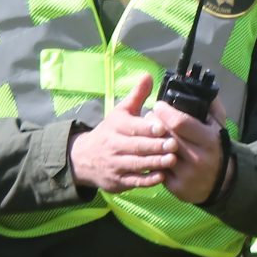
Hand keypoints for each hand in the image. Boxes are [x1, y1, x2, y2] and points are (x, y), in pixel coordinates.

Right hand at [68, 73, 175, 193]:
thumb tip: (149, 75)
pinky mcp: (118, 181)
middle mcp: (114, 145)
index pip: (133, 127)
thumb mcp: (120, 112)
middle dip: (156, 146)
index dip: (148, 128)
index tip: (163, 128)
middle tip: (174, 145)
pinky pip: (134, 181)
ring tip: (172, 160)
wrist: (82, 158)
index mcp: (116, 127)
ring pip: (136, 164)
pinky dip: (147, 180)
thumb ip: (137, 96)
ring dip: (154, 163)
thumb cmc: (110, 132)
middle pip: (137, 146)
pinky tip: (161, 177)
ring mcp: (116, 164)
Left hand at [149, 92, 224, 204]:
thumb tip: (195, 82)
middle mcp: (198, 157)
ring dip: (149, 141)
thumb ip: (209, 104)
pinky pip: (157, 169)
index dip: (164, 111)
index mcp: (209, 140)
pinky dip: (151, 158)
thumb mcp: (218, 125)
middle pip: (165, 136)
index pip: (179, 122)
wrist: (221, 182)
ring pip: (158, 153)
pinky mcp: (176, 187)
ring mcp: (187, 174)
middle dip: (153, 124)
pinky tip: (152, 152)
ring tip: (149, 134)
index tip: (158, 106)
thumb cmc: (215, 147)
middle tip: (150, 118)